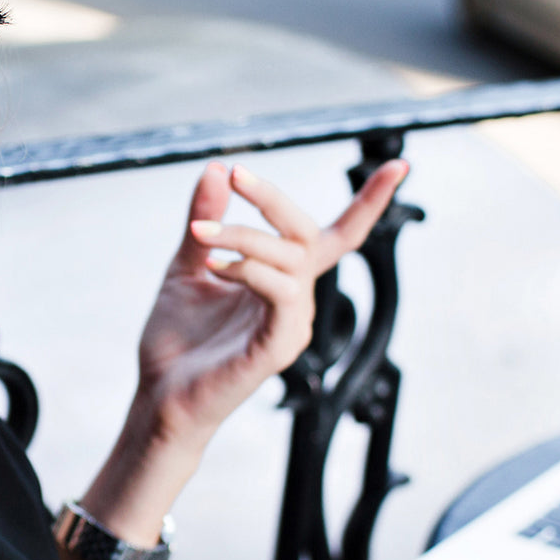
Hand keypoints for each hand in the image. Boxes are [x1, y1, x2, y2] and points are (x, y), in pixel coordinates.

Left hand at [135, 158, 407, 454]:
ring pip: (292, 260)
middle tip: (236, 174)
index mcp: (283, 278)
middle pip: (309, 235)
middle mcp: (297, 298)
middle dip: (274, 198)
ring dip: (244, 235)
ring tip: (199, 232)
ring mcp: (292, 323)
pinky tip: (214, 266)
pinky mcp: (279, 347)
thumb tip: (216, 166)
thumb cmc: (178, 336)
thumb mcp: (189, 263)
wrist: (160, 395)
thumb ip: (206, 217)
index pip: (337, 235)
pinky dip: (248, 269)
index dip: (369, 202)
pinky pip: (282, 294)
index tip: (400, 164)